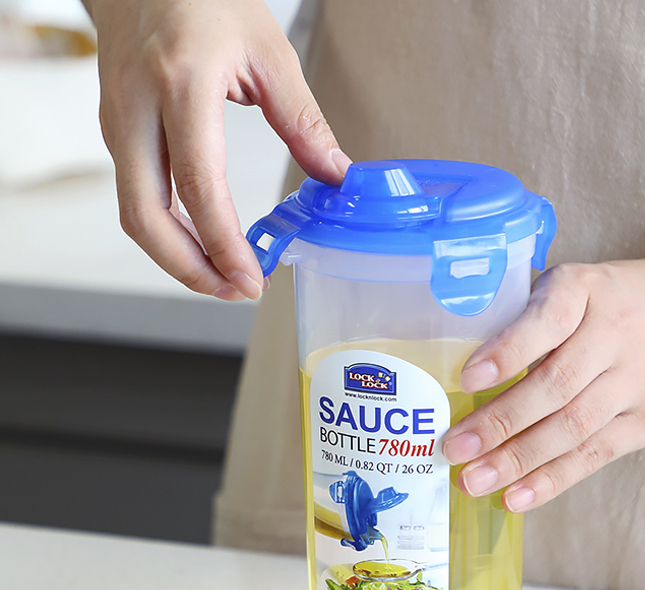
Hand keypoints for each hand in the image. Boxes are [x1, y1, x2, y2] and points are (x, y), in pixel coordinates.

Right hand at [84, 0, 349, 299]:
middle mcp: (136, 107)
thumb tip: (336, 176)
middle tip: (235, 292)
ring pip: (135, 213)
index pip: (197, 185)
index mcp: (181, 84)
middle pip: (146, 216)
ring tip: (225, 278)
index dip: (223, 244)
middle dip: (190, 269)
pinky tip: (203, 243)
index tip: (252, 280)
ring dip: (178, 257)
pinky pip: (136, 196)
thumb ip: (304, 119)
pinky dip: (168, 232)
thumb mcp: (268, 51)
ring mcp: (117, 121)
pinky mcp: (115, 131)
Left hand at [441, 256, 644, 511]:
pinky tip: (515, 497)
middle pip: (556, 386)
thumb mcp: (571, 285)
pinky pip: (594, 455)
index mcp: (585, 291)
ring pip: (573, 428)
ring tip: (473, 481)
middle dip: (500, 423)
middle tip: (453, 449)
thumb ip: (525, 316)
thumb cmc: (609, 300)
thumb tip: (459, 372)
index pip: (547, 322)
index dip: (508, 353)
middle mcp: (615, 335)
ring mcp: (635, 382)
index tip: (467, 379)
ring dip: (518, 459)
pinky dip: (552, 479)